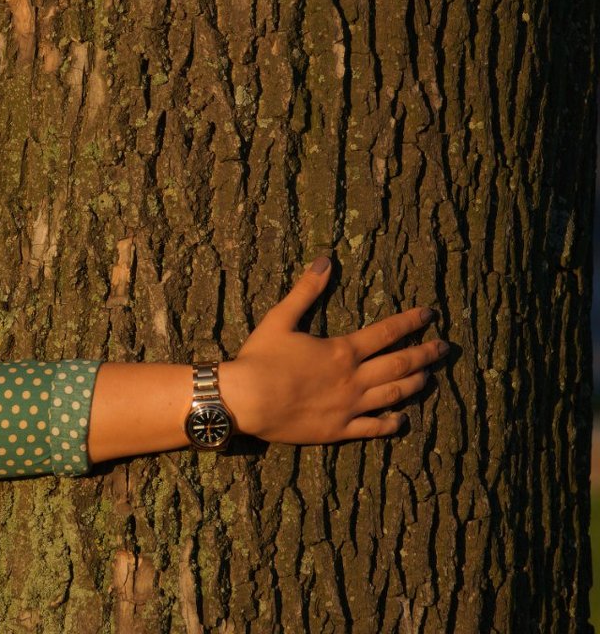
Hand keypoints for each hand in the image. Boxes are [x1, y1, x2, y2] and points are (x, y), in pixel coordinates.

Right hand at [217, 256, 445, 443]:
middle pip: (400, 364)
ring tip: (428, 377)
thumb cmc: (260, 358)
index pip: (387, 333)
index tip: (430, 315)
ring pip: (393, 395)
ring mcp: (349, 407)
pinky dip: (391, 423)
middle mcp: (353, 378)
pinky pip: (373, 428)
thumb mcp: (281, 318)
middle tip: (444, 348)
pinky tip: (402, 419)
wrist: (245, 400)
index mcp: (342, 350)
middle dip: (425, 354)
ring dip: (414, 384)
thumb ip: (306, 291)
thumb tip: (325, 260)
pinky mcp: (338, 430)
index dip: (411, 322)